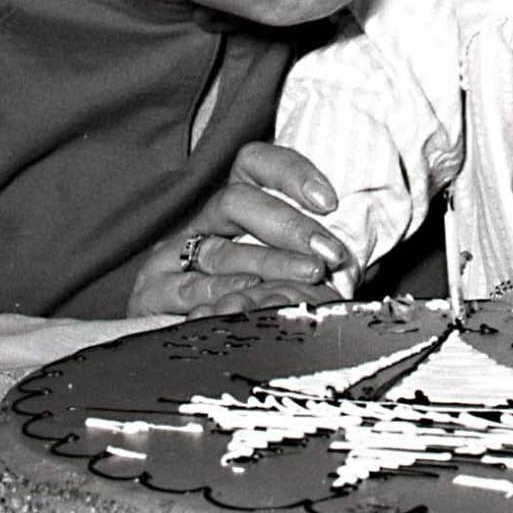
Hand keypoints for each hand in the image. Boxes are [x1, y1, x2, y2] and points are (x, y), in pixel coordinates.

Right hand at [128, 141, 356, 317]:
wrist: (183, 349)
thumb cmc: (257, 301)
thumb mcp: (292, 271)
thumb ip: (317, 257)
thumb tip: (360, 255)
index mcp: (235, 205)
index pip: (255, 163)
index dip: (291, 172)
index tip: (329, 201)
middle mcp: (203, 222)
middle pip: (237, 200)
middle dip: (288, 225)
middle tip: (329, 252)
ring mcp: (173, 255)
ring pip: (221, 249)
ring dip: (271, 263)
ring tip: (311, 277)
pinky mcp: (152, 290)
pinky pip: (192, 289)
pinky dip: (227, 293)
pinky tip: (254, 297)